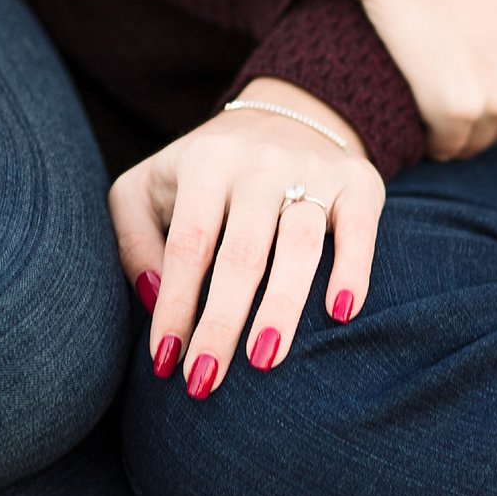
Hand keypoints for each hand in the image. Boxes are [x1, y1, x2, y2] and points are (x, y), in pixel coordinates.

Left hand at [107, 78, 385, 398]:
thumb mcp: (149, 187)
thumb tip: (155, 298)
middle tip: (205, 381)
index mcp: (206, 164)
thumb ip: (136, 241)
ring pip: (301, 247)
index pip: (190, 245)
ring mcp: (315, 171)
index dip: (177, 305)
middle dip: (222, 323)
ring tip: (265, 360)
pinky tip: (341, 314)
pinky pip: (359, 232)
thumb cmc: (209, 171)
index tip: (166, 360)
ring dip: (282, 308)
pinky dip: (354, 271)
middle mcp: (261, 164)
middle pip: (242, 255)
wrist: (292, 114)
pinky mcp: (360, 184)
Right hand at [312, 0, 496, 161]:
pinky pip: (442, 143)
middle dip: (474, 104)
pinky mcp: (457, 106)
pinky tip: (413, 91)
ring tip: (426, 72)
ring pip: (473, 139)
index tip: (466, 56)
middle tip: (441, 61)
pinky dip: (425, 129)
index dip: (495, 82)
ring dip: (448, 121)